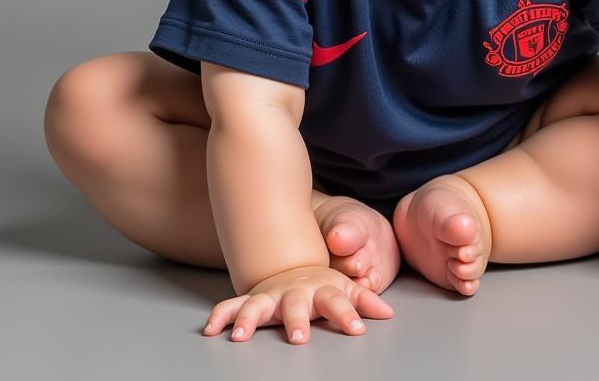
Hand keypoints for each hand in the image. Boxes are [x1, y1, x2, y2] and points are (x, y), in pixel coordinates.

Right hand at [202, 264, 394, 343]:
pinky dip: (221, 315)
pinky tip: (210, 328)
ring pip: (258, 306)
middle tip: (298, 338)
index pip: (337, 302)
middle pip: (295, 305)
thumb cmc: (322, 282)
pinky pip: (232, 305)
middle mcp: (294, 292)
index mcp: (321, 290)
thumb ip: (365, 300)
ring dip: (249, 319)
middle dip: (296, 320)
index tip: (357, 328)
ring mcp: (271, 295)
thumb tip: (388, 313)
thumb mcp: (346, 288)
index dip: (347, 314)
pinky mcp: (252, 299)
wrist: (292, 262)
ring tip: (241, 337)